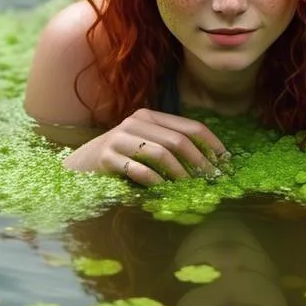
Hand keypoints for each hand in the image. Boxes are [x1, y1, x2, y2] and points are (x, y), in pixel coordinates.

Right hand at [61, 108, 227, 185]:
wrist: (81, 163)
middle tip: (211, 179)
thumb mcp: (145, 142)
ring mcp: (120, 138)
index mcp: (149, 116)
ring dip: (179, 173)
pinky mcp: (108, 157)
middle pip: (177, 141)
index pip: (189, 126)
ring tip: (189, 187)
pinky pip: (138, 169)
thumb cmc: (121, 155)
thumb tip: (208, 162)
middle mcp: (135, 122)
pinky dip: (155, 180)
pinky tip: (163, 189)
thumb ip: (169, 145)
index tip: (225, 161)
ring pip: (160, 154)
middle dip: (199, 161)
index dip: (211, 143)